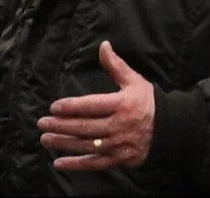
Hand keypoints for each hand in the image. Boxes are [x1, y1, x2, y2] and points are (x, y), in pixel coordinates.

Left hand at [39, 41, 155, 172]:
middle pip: (84, 127)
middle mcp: (118, 125)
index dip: (71, 107)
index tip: (54, 107)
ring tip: (45, 139)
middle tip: (42, 124)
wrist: (168, 128)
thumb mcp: (134, 81)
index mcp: (121, 104)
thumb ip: (116, 65)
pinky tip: (59, 162)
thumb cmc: (147, 101)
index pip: (91, 106)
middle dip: (60, 126)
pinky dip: (75, 164)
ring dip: (63, 143)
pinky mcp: (117, 160)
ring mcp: (117, 144)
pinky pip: (93, 163)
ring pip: (85, 145)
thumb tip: (103, 45)